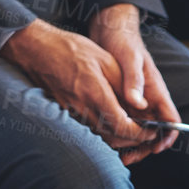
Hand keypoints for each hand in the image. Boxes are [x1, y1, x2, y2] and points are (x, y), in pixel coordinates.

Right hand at [0, 13, 158, 163]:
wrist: (35, 49)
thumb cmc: (70, 49)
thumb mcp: (104, 59)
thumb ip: (125, 84)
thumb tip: (142, 105)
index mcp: (95, 93)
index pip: (123, 126)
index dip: (141, 133)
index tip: (152, 130)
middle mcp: (82, 108)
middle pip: (114, 138)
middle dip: (134, 140)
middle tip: (147, 132)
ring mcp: (71, 113)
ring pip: (101, 137)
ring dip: (120, 139)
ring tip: (133, 129)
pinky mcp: (64, 113)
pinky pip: (89, 130)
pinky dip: (104, 133)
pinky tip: (111, 123)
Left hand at [88, 4, 179, 163]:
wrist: (111, 29)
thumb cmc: (124, 42)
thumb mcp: (129, 59)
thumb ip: (134, 81)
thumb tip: (138, 104)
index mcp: (156, 90)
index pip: (171, 119)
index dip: (166, 136)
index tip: (155, 148)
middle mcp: (149, 98)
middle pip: (155, 130)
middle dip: (144, 146)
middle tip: (128, 159)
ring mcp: (137, 99)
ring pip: (140, 128)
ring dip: (131, 142)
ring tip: (118, 154)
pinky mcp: (123, 98)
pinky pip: (126, 120)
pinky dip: (120, 131)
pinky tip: (106, 138)